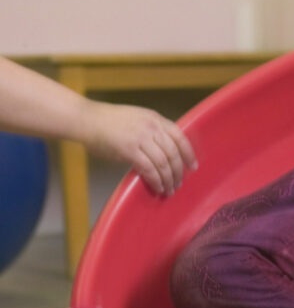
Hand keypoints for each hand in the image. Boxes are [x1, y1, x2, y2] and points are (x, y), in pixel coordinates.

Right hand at [82, 101, 197, 195]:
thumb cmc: (109, 121)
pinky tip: (158, 188)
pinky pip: (149, 169)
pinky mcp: (129, 150)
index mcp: (155, 118)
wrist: (86, 119)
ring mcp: (141, 138)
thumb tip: (166, 151)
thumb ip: (153, 131)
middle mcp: (151, 127)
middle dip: (179, 172)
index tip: (193, 167)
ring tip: (169, 189)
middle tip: (179, 183)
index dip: (189, 154)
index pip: (180, 137)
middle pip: (174, 153)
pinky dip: (156, 181)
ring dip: (169, 179)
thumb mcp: (137, 118)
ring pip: (164, 163)